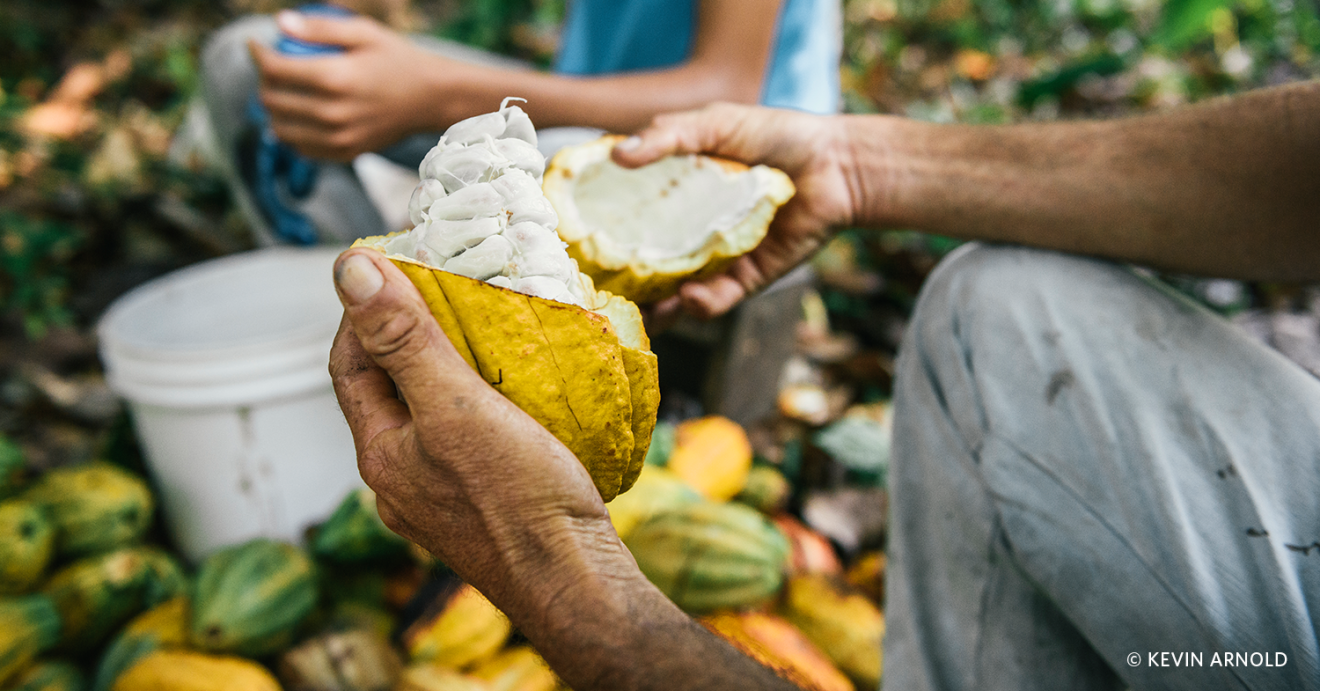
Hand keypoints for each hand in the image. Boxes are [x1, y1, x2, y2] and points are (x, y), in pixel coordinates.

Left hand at [249, 11, 466, 160]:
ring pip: (280, 129)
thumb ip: (320, 27)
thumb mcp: (364, 32)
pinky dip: (292, 132)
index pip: (275, 69)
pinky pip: (301, 148)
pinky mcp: (346, 153)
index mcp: (335, 78)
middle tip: (273, 69)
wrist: (431, 98)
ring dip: (273, 110)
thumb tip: (280, 23)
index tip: (256, 45)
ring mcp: (339, 137)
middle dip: (263, 81)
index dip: (257, 54)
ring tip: (282, 94)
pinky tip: (299, 116)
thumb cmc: (397, 59)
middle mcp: (333, 113)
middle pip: (272, 100)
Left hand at [327, 249, 629, 607]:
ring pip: (430, 419)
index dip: (364, 310)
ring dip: (449, 373)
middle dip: (410, 337)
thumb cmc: (519, 497)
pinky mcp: (483, 511)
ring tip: (487, 335)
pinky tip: (519, 399)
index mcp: (381, 453)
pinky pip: (467, 444)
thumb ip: (403, 340)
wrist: (577, 581)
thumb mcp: (456, 405)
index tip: (399, 267)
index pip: (349, 364)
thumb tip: (348, 270)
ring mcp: (440, 501)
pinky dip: (481, 408)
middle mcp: (401, 481)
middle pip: (389, 391)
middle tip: (450, 291)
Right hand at [612, 103, 858, 319]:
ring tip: (640, 312)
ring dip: (656, 307)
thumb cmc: (775, 136)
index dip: (601, 232)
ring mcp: (716, 258)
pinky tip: (690, 298)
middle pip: (646, 264)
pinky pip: (718, 299)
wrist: (835, 164)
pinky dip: (702, 303)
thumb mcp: (715, 124)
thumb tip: (616, 155)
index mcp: (675, 196)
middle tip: (595, 292)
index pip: (629, 218)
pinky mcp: (747, 279)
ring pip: (676, 292)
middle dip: (621, 284)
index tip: (573, 243)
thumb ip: (668, 136)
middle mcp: (690, 232)